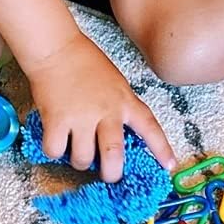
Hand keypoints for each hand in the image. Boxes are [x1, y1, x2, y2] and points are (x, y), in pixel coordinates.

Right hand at [23, 32, 175, 182]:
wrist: (56, 48)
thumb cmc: (86, 63)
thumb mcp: (115, 83)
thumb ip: (121, 107)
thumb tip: (120, 135)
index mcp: (124, 101)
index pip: (150, 127)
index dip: (161, 149)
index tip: (169, 167)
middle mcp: (106, 111)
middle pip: (113, 155)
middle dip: (112, 174)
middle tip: (108, 176)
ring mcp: (81, 117)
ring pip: (82, 158)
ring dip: (79, 162)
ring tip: (76, 153)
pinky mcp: (56, 120)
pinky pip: (55, 150)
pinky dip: (54, 151)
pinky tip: (56, 141)